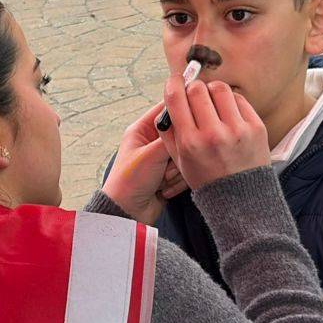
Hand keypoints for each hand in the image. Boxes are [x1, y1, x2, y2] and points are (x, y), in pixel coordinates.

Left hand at [103, 103, 183, 222]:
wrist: (128, 213)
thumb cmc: (130, 181)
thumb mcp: (151, 154)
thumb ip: (172, 135)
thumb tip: (188, 117)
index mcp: (142, 129)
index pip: (166, 109)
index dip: (181, 112)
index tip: (194, 117)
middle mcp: (152, 142)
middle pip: (181, 135)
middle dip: (176, 155)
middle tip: (166, 165)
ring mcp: (162, 159)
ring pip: (185, 155)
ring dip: (176, 171)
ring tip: (161, 180)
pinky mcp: (170, 174)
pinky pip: (186, 172)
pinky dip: (177, 182)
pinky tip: (163, 190)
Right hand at [161, 72, 270, 192]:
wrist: (241, 197)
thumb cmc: (208, 178)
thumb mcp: (180, 160)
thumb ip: (170, 132)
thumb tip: (168, 102)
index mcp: (190, 142)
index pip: (176, 98)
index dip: (173, 83)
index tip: (175, 80)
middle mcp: (213, 134)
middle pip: (197, 89)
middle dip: (193, 88)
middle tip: (195, 94)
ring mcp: (237, 130)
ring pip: (220, 88)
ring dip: (213, 91)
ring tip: (213, 101)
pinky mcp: (255, 127)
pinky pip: (239, 99)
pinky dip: (231, 101)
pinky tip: (228, 111)